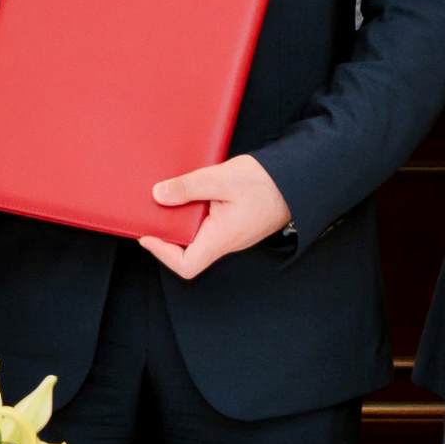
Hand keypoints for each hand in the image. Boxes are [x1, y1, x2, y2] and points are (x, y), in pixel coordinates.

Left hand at [146, 150, 289, 279]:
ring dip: (180, 222)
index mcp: (221, 238)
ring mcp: (230, 234)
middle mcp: (225, 242)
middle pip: (187, 251)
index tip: (147, 235)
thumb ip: (188, 187)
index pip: (186, 265)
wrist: (297, 180)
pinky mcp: (234, 224)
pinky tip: (189, 194)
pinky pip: (208, 226)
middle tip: (152, 212)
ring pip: (197, 237)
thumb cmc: (265, 183)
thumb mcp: (222, 179)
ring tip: (167, 199)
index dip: (162, 254)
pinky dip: (194, 214)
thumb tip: (159, 195)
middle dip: (167, 234)